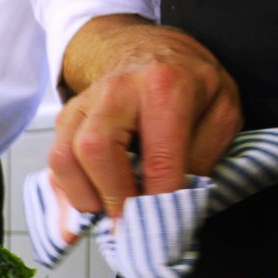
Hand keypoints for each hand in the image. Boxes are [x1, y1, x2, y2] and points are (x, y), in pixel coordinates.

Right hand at [52, 15, 242, 216]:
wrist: (151, 49)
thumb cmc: (191, 84)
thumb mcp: (222, 112)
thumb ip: (204, 156)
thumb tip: (174, 203)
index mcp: (165, 86)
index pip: (158, 157)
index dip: (160, 200)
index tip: (163, 228)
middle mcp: (117, 90)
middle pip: (95, 150)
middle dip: (111, 197)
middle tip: (129, 224)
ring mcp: (85, 102)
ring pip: (65, 156)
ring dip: (84, 197)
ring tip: (108, 215)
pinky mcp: (66, 116)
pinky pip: (55, 160)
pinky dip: (69, 190)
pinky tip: (91, 204)